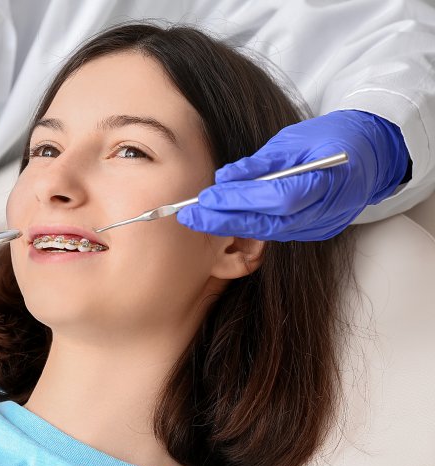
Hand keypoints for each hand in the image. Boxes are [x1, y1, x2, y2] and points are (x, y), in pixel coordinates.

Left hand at [176, 110, 409, 240]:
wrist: (372, 154)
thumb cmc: (333, 137)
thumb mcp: (296, 139)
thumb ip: (261, 162)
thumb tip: (225, 178)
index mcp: (328, 180)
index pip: (277, 197)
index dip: (240, 200)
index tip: (207, 197)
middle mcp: (326, 211)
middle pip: (269, 223)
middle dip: (225, 220)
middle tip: (189, 216)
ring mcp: (322, 226)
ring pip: (270, 233)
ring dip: (232, 226)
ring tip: (199, 219)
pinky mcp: (316, 232)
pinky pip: (277, 233)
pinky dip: (249, 226)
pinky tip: (224, 221)